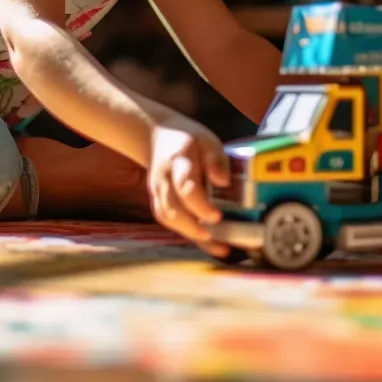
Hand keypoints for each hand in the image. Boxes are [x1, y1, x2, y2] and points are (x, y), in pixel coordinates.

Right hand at [148, 117, 230, 257]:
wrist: (158, 135)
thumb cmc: (189, 139)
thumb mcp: (207, 140)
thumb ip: (216, 159)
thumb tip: (223, 182)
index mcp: (178, 161)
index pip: (185, 187)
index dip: (200, 205)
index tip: (217, 216)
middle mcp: (163, 179)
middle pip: (171, 209)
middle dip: (193, 228)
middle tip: (216, 236)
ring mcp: (157, 191)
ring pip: (167, 218)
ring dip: (191, 235)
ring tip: (217, 246)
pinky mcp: (158, 200)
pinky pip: (168, 221)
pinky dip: (187, 234)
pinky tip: (208, 242)